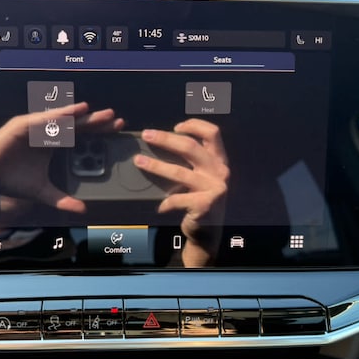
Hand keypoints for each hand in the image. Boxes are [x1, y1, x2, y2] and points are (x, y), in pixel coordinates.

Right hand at [0, 102, 123, 212]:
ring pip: (61, 119)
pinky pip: (42, 119)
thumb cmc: (12, 180)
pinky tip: (70, 113)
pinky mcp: (22, 125)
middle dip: (95, 121)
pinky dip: (56, 116)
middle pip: (76, 124)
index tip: (118, 129)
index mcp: (54, 143)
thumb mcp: (43, 192)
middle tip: (115, 118)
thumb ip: (62, 200)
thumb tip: (82, 210)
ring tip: (95, 112)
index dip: (99, 130)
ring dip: (78, 115)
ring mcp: (35, 126)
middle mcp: (47, 132)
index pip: (81, 135)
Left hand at [133, 119, 228, 266]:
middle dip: (165, 138)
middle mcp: (220, 171)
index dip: (194, 125)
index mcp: (219, 160)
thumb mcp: (203, 176)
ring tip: (139, 161)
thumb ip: (194, 160)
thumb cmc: (201, 199)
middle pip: (190, 146)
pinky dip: (166, 202)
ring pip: (179, 172)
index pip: (212, 133)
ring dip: (155, 165)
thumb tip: (163, 140)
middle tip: (146, 135)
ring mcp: (214, 188)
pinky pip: (177, 199)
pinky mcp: (205, 205)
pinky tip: (159, 206)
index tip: (176, 127)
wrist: (209, 232)